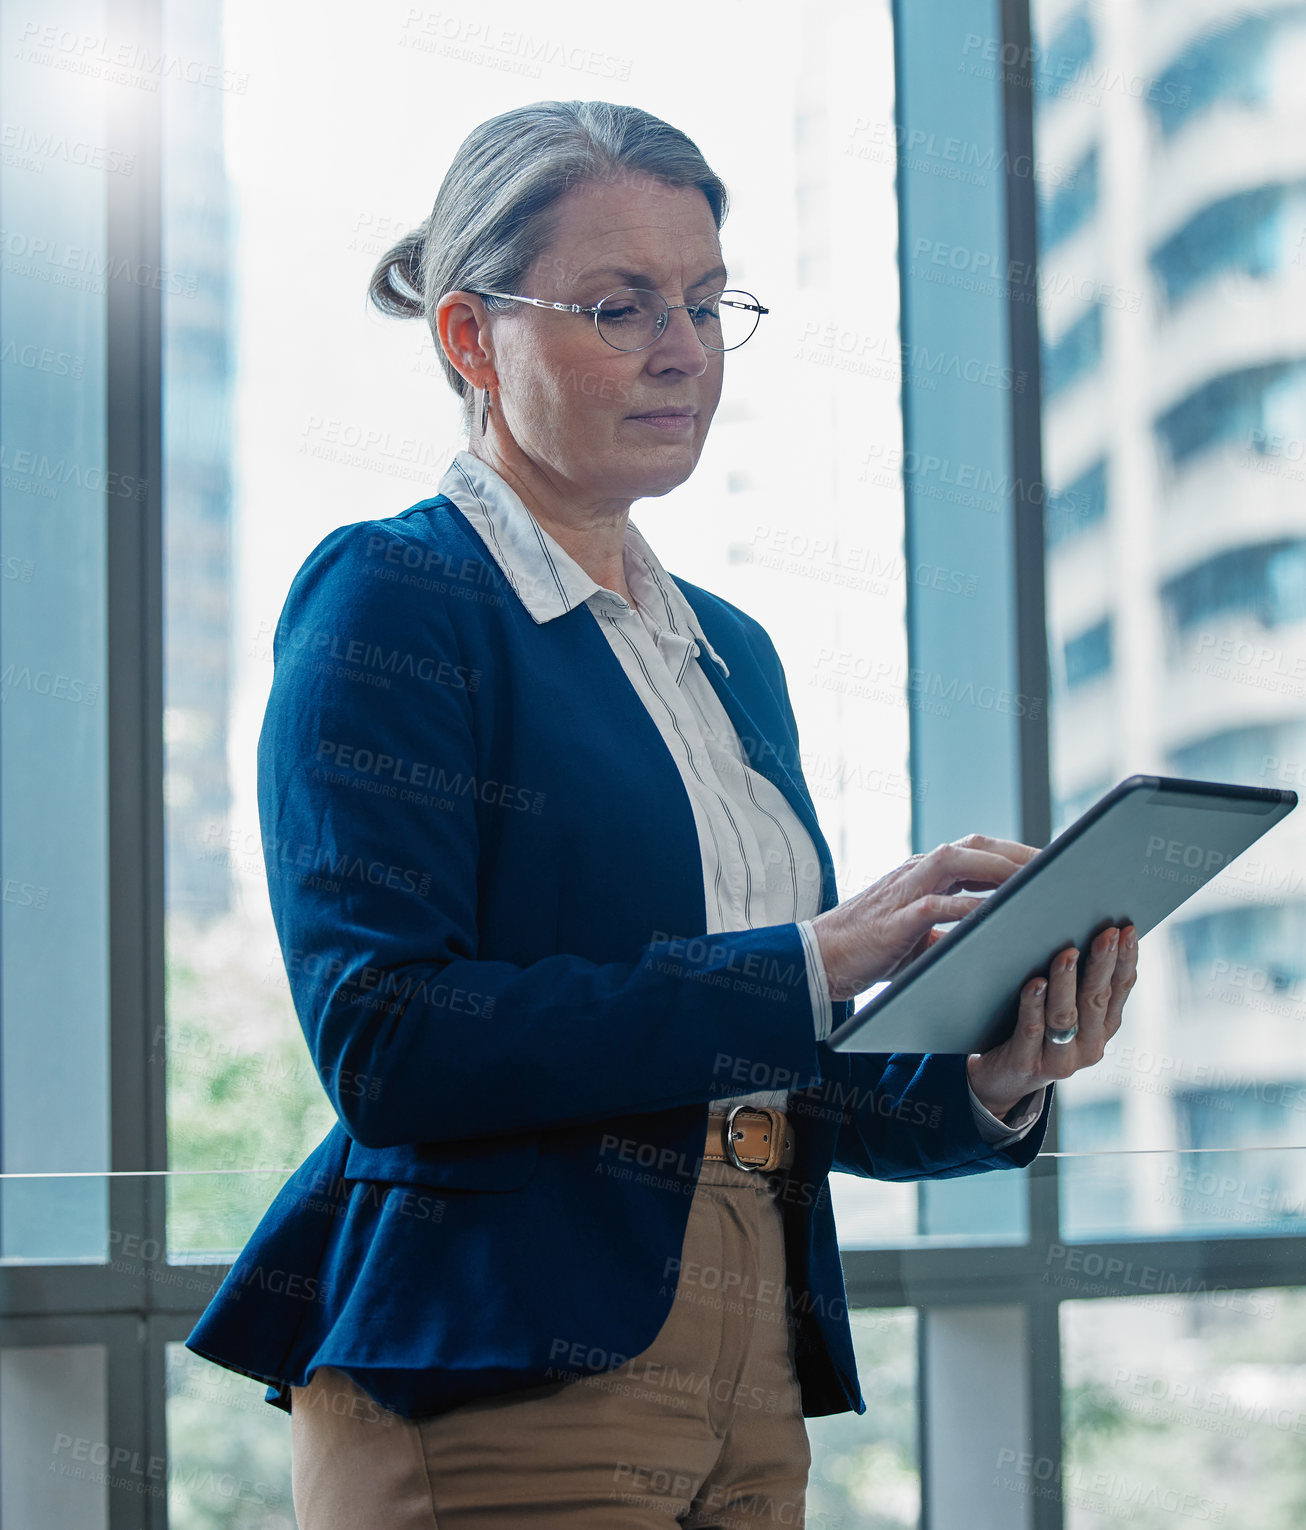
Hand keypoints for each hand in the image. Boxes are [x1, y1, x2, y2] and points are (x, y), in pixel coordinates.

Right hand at [810, 833, 1041, 1001]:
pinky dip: (965, 905)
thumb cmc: (871, 950)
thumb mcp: (921, 936)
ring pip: (956, 861)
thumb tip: (998, 937)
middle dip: (1017, 851)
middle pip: (973, 846)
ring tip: (1034, 880)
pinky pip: (935, 904)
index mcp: (925, 876)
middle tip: (1057, 864)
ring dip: (997, 867)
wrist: (820, 960)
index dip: (1015, 854)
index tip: (1051, 864)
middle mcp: (917, 873)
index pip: (977, 852)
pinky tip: (993, 914)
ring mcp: (904, 891)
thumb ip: (954, 928)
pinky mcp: (894, 919)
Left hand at [966, 924, 1138, 1119]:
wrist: (1003, 1080)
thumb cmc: (1035, 1031)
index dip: (1126, 961)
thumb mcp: (1064, 1012)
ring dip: (1067, 982)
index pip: (1120, 991)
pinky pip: (1032, 1030)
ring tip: (1068, 952)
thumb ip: (1077, 984)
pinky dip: (1034, 1005)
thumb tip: (1081, 933)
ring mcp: (1059, 1060)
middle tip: (1105, 933)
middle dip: (1102, 964)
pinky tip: (1035, 982)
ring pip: (1065, 1016)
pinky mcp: (1027, 1064)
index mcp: (1102, 1030)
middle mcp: (1088, 1047)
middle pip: (1096, 1000)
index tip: (1128, 930)